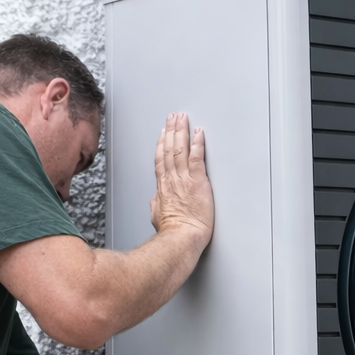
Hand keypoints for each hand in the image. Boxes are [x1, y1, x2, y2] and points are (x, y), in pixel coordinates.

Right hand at [149, 112, 213, 241]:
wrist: (181, 237)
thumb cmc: (171, 232)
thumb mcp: (157, 216)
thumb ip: (157, 204)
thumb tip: (155, 201)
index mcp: (163, 187)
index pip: (161, 160)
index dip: (162, 144)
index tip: (163, 133)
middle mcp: (172, 179)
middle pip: (169, 149)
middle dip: (171, 131)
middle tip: (173, 117)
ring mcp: (184, 179)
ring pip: (180, 149)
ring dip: (181, 131)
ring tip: (183, 118)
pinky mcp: (198, 181)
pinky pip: (197, 157)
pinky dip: (197, 143)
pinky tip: (199, 132)